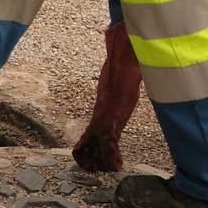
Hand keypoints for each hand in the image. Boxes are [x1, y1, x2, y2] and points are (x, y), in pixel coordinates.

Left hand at [71, 21, 141, 171]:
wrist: (122, 64)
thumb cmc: (121, 71)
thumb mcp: (117, 79)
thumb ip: (113, 70)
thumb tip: (112, 36)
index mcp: (98, 116)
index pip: (85, 140)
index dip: (85, 154)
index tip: (96, 163)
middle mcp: (98, 122)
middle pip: (85, 149)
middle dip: (90, 163)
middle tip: (100, 171)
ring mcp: (103, 123)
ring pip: (96, 151)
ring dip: (102, 164)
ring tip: (111, 170)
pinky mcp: (111, 122)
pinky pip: (108, 146)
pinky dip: (112, 159)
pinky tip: (119, 165)